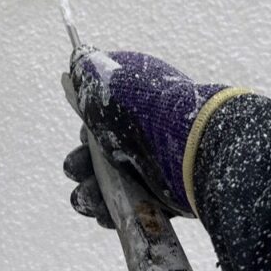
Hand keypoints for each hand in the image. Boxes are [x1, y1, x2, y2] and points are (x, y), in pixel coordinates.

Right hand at [64, 49, 229, 216]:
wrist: (193, 150)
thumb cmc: (145, 112)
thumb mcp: (107, 83)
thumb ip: (86, 71)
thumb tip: (76, 56)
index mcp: (134, 103)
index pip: (102, 119)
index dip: (86, 131)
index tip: (82, 139)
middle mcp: (144, 132)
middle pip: (101, 153)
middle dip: (82, 166)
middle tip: (76, 172)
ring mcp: (155, 164)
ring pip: (112, 183)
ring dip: (92, 193)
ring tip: (88, 200)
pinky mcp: (165, 194)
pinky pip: (133, 205)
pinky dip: (115, 211)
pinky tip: (106, 214)